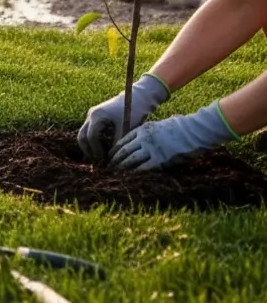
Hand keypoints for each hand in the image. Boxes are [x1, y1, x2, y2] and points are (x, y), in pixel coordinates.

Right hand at [78, 74, 170, 160]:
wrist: (138, 96)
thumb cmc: (134, 110)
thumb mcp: (127, 128)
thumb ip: (118, 142)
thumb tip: (113, 159)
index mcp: (97, 116)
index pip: (91, 137)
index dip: (96, 150)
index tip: (104, 160)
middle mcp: (91, 115)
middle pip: (82, 136)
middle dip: (88, 150)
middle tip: (97, 161)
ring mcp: (92, 115)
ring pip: (84, 134)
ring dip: (89, 146)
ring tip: (99, 157)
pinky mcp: (96, 117)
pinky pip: (89, 131)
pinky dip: (93, 141)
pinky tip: (102, 149)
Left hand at [110, 102, 238, 171]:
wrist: (193, 130)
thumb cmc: (178, 127)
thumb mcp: (158, 126)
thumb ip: (147, 134)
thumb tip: (138, 143)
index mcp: (142, 129)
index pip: (122, 140)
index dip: (114, 150)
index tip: (109, 156)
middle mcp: (144, 138)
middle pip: (123, 150)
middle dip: (115, 159)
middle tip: (108, 167)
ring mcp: (151, 148)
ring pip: (130, 159)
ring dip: (121, 167)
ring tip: (115, 173)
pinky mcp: (160, 158)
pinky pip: (143, 167)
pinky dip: (134, 172)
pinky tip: (129, 177)